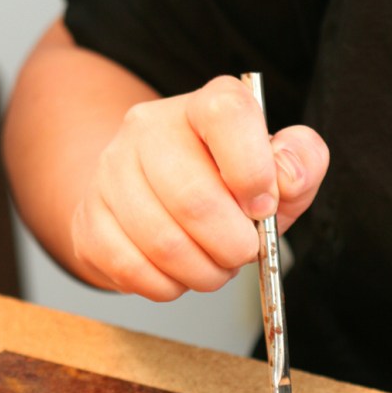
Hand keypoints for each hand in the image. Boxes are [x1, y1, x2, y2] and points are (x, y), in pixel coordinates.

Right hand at [70, 75, 328, 300]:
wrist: (158, 200)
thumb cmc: (227, 188)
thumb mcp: (278, 171)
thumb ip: (300, 163)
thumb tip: (288, 175)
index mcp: (204, 107)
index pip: (227, 115)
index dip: (253, 170)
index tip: (263, 207)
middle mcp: (149, 128)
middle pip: (194, 199)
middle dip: (233, 246)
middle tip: (242, 252)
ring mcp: (112, 172)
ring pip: (164, 244)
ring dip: (204, 272)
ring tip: (215, 265)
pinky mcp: (90, 219)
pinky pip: (133, 269)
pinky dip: (169, 285)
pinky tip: (180, 271)